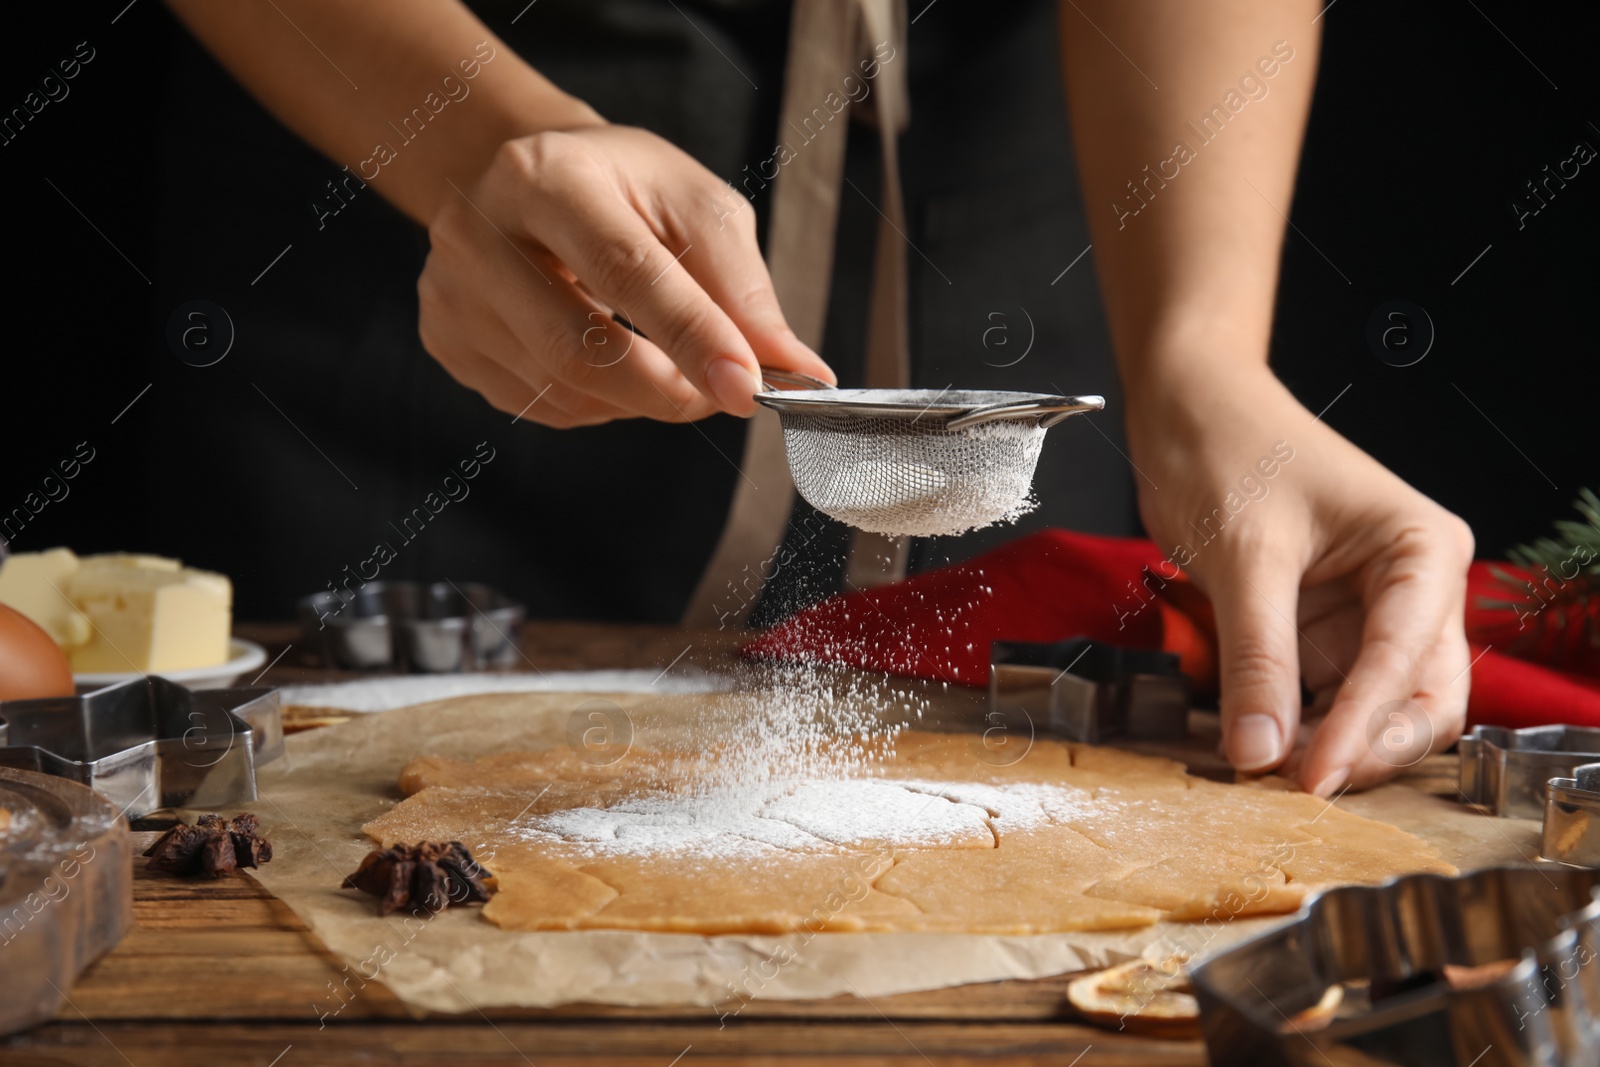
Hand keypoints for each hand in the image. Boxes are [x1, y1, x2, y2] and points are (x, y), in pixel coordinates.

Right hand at [417, 124, 833, 427]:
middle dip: (670, 389)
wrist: (529, 178)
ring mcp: (451, 295)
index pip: (625, 271)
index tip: (749, 386)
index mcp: (546, 177)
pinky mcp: (446, 341)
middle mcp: (478, 233)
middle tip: (725, 392)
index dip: (692, 337)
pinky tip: (611, 358)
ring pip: (564, 391)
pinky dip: (601, 402)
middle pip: (579, 349)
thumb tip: (796, 369)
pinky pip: (544, 407)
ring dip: (641, 399)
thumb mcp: (696, 206)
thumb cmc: (622, 188)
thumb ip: (744, 289)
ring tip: (668, 360)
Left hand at [1126, 365, 1473, 793]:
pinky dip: (1297, 726)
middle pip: (1418, 699)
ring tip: (1269, 773)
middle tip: (1297, 786)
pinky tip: (1257, 747)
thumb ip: (1257, 657)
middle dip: (1364, 747)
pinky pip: (1323, 696)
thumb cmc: (1228, 447)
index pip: (1407, 660)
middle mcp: (1412, 587)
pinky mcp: (1320, 629)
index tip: (1311, 778)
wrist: (1186, 407)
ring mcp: (1367, 613)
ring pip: (1374, 708)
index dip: (1361, 727)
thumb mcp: (1245, 556)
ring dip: (1329, 746)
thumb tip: (1259, 751)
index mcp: (1421, 550)